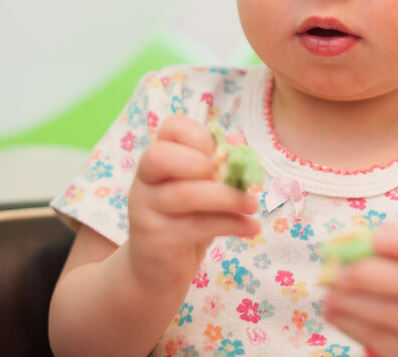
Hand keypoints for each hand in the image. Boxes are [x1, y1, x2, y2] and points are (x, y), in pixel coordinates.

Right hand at [126, 114, 259, 293]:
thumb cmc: (186, 220)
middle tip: (232, 178)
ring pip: (185, 194)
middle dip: (203, 163)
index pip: (171, 128)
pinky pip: (196, 226)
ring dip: (228, 197)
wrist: (158, 271)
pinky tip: (250, 227)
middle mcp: (145, 180)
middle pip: (161, 156)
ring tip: (252, 205)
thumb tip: (238, 143)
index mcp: (158, 159)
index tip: (222, 156)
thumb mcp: (205, 188)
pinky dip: (231, 224)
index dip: (201, 137)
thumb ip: (221, 164)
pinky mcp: (155, 239)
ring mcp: (145, 209)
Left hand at [323, 228, 397, 356]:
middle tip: (341, 271)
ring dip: (356, 302)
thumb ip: (394, 253)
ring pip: (396, 314)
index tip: (375, 239)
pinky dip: (354, 325)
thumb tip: (358, 239)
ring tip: (329, 293)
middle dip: (374, 275)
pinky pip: (384, 340)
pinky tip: (334, 313)